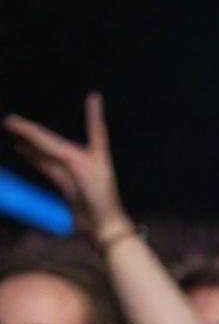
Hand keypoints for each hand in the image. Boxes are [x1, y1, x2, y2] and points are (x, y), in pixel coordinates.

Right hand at [4, 93, 129, 242]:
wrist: (102, 226)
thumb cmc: (99, 198)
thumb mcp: (80, 170)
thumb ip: (60, 153)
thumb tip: (38, 140)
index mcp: (96, 153)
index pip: (95, 128)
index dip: (94, 113)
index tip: (95, 97)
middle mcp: (85, 160)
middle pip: (55, 140)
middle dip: (33, 130)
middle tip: (11, 121)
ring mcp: (73, 172)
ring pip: (48, 151)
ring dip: (30, 141)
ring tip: (12, 128)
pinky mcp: (65, 185)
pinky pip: (46, 166)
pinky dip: (34, 156)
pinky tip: (21, 148)